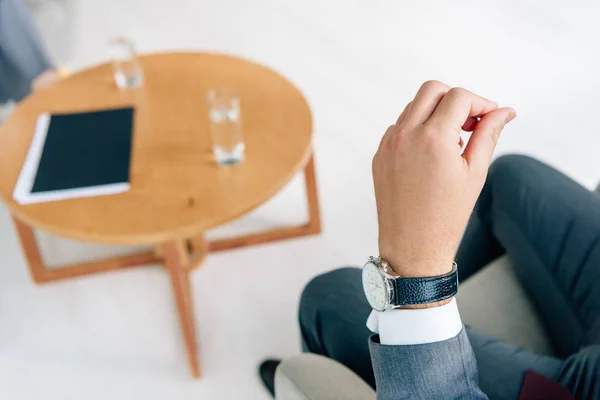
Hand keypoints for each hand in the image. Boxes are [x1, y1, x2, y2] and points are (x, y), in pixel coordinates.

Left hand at [373, 80, 515, 278]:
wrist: (412, 247)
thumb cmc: (447, 215)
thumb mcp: (475, 172)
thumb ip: (489, 134)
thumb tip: (505, 110)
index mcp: (433, 138)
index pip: (459, 97)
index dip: (480, 103)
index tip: (489, 119)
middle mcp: (405, 135)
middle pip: (432, 89)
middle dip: (455, 99)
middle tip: (470, 124)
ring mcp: (388, 145)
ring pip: (413, 107)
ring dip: (435, 113)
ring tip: (452, 143)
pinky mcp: (379, 155)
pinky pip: (399, 127)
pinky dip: (417, 129)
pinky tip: (431, 154)